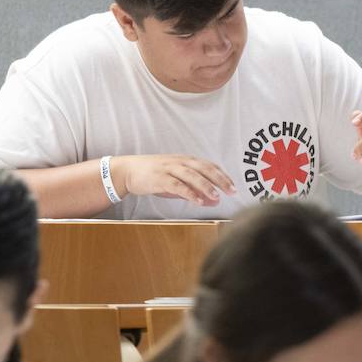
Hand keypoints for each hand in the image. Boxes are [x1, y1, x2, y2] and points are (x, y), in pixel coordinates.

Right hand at [113, 154, 235, 207]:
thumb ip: (196, 191)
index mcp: (186, 161)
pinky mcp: (159, 178)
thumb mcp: (178, 183)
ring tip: (217, 196)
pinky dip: (188, 192)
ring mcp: (169, 169)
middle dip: (220, 180)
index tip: (234, 186)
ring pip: (191, 175)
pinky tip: (197, 201)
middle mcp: (179, 162)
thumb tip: (215, 201)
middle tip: (232, 191)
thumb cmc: (155, 176)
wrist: (127, 170)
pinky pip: (176, 185)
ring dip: (206, 186)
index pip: (209, 166)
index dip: (223, 176)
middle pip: (204, 168)